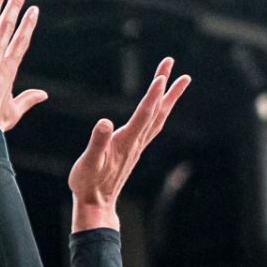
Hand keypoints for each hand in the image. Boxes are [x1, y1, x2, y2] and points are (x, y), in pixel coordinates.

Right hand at [68, 57, 189, 227]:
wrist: (96, 203)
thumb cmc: (88, 182)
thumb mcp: (88, 162)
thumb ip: (97, 142)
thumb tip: (105, 122)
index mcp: (126, 141)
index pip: (144, 114)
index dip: (153, 95)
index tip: (162, 76)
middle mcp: (137, 141)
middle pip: (156, 110)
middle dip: (165, 86)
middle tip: (170, 63)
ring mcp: (137, 145)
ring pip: (158, 116)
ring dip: (168, 96)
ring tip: (178, 79)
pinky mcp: (134, 148)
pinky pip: (153, 124)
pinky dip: (160, 110)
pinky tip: (160, 106)